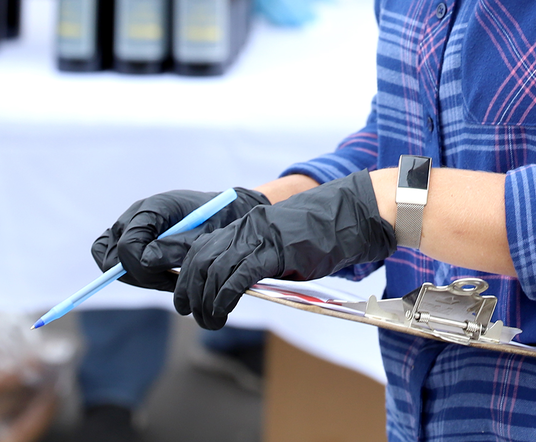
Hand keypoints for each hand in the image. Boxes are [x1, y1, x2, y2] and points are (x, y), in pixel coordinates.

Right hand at [91, 187, 269, 291]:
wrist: (223, 211)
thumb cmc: (216, 220)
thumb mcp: (204, 235)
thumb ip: (176, 247)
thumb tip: (146, 261)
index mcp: (153, 207)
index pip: (127, 245)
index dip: (143, 269)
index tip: (172, 277)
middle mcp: (135, 214)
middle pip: (113, 257)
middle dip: (141, 276)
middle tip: (173, 281)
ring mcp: (129, 225)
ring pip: (110, 261)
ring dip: (136, 276)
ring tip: (168, 276)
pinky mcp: (129, 236)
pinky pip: (112, 259)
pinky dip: (130, 272)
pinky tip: (158, 273)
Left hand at [174, 170, 395, 329]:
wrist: (349, 215)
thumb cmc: (321, 234)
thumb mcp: (281, 244)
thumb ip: (257, 258)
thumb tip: (236, 286)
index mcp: (246, 225)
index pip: (201, 247)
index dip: (186, 273)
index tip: (186, 296)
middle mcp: (246, 228)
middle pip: (199, 260)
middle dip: (189, 291)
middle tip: (192, 313)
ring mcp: (259, 237)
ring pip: (213, 270)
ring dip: (206, 302)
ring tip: (211, 321)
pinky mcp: (274, 251)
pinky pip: (238, 276)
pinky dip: (224, 297)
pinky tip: (224, 311)